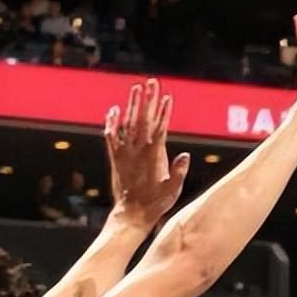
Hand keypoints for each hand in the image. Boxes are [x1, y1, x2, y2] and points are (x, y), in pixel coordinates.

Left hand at [103, 78, 190, 227]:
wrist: (131, 214)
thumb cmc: (156, 203)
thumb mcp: (173, 190)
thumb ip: (179, 172)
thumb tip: (185, 155)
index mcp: (153, 155)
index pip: (159, 128)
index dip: (163, 112)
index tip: (166, 97)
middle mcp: (137, 150)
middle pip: (143, 119)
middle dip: (148, 99)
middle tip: (152, 82)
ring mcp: (124, 152)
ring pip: (128, 123)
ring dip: (132, 104)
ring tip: (136, 88)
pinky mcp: (115, 157)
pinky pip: (111, 135)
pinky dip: (112, 122)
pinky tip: (113, 109)